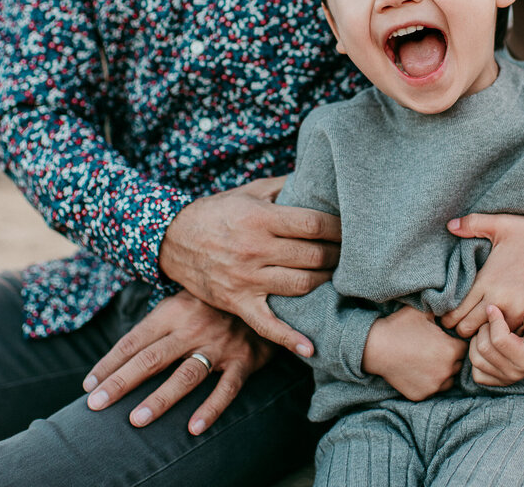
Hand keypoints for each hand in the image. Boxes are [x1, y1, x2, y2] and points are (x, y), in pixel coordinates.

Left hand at [82, 291, 272, 434]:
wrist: (265, 295)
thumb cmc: (214, 304)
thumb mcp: (183, 302)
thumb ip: (157, 326)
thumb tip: (120, 357)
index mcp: (174, 311)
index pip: (134, 341)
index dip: (109, 363)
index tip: (88, 385)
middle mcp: (194, 327)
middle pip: (151, 358)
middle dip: (121, 383)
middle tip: (96, 405)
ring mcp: (220, 344)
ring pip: (185, 375)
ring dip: (159, 399)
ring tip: (135, 420)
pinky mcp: (243, 360)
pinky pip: (226, 388)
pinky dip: (211, 408)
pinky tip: (193, 428)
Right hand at [159, 176, 339, 354]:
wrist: (173, 239)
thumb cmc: (218, 212)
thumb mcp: (249, 192)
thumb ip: (284, 185)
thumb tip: (318, 175)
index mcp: (260, 219)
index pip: (312, 224)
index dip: (337, 227)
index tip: (350, 229)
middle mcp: (255, 250)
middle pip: (312, 256)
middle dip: (337, 255)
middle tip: (347, 254)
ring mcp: (246, 279)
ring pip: (301, 286)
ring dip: (325, 282)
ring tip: (334, 276)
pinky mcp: (238, 302)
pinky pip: (268, 325)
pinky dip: (290, 339)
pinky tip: (311, 348)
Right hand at [363, 305, 466, 400]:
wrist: (375, 347)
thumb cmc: (400, 327)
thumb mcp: (423, 312)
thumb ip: (442, 310)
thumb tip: (454, 306)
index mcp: (451, 350)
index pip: (464, 347)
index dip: (454, 342)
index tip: (444, 339)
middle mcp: (447, 371)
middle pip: (457, 365)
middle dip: (450, 357)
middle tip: (434, 349)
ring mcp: (434, 386)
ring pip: (447, 380)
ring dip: (441, 372)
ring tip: (426, 361)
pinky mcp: (421, 395)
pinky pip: (430, 389)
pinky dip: (426, 382)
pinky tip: (415, 370)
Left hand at [441, 214, 523, 337]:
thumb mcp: (502, 224)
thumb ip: (473, 224)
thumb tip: (449, 225)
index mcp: (486, 280)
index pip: (454, 311)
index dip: (447, 316)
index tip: (449, 313)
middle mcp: (498, 300)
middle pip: (465, 330)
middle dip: (460, 328)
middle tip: (462, 321)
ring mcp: (516, 311)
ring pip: (487, 338)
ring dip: (481, 335)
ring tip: (480, 325)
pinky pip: (510, 336)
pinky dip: (502, 335)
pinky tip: (501, 326)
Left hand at [470, 305, 523, 386]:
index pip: (499, 340)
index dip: (493, 320)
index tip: (493, 307)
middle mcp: (515, 374)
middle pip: (484, 348)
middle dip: (484, 329)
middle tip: (490, 319)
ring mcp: (504, 380)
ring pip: (476, 358)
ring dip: (477, 340)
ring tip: (487, 329)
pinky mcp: (494, 382)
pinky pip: (475, 369)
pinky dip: (476, 354)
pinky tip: (485, 342)